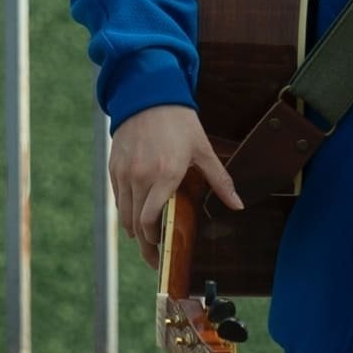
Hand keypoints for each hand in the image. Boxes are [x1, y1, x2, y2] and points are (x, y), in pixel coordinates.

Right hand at [108, 105, 238, 271]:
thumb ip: (220, 181)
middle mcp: (140, 177)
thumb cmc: (179, 122)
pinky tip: (135, 218)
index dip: (154, 242)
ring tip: (146, 242)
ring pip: (123, 214)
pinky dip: (125, 212)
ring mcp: (124, 172)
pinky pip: (117, 198)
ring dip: (134, 231)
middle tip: (154, 259)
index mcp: (165, 175)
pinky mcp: (114, 167)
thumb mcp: (203, 150)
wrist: (148, 94)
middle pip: (136, 224)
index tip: (162, 253)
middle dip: (145, 245)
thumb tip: (238, 205)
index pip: (152, 220)